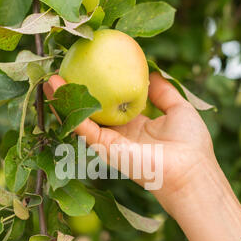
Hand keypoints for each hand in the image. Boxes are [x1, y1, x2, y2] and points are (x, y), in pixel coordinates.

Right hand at [43, 72, 215, 214]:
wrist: (191, 169)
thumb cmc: (190, 142)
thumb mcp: (179, 108)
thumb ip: (164, 91)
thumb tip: (152, 72)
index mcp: (136, 126)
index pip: (112, 106)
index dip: (100, 90)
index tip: (89, 71)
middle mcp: (120, 135)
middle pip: (92, 113)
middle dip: (76, 96)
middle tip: (61, 72)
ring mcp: (111, 143)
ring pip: (81, 120)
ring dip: (63, 101)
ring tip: (49, 80)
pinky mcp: (106, 148)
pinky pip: (83, 127)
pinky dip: (67, 110)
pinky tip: (56, 90)